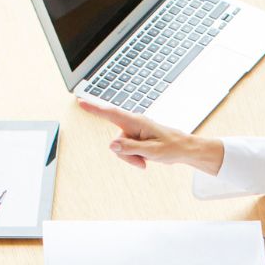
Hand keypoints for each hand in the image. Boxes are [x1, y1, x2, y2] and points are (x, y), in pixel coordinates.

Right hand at [76, 99, 222, 174]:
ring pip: (122, 148)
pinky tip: (146, 158)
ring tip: (148, 160)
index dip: (95, 108)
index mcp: (137, 122)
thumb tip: (112, 145)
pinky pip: (127, 150)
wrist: (184, 148)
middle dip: (126, 155)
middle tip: (143, 162)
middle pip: (117, 142)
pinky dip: (135, 157)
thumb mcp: (152, 151)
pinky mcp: (136, 138)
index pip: (111, 113)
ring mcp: (134, 131)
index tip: (81, 101)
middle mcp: (134, 124)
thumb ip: (130, 148)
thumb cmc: (172, 147)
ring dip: (132, 158)